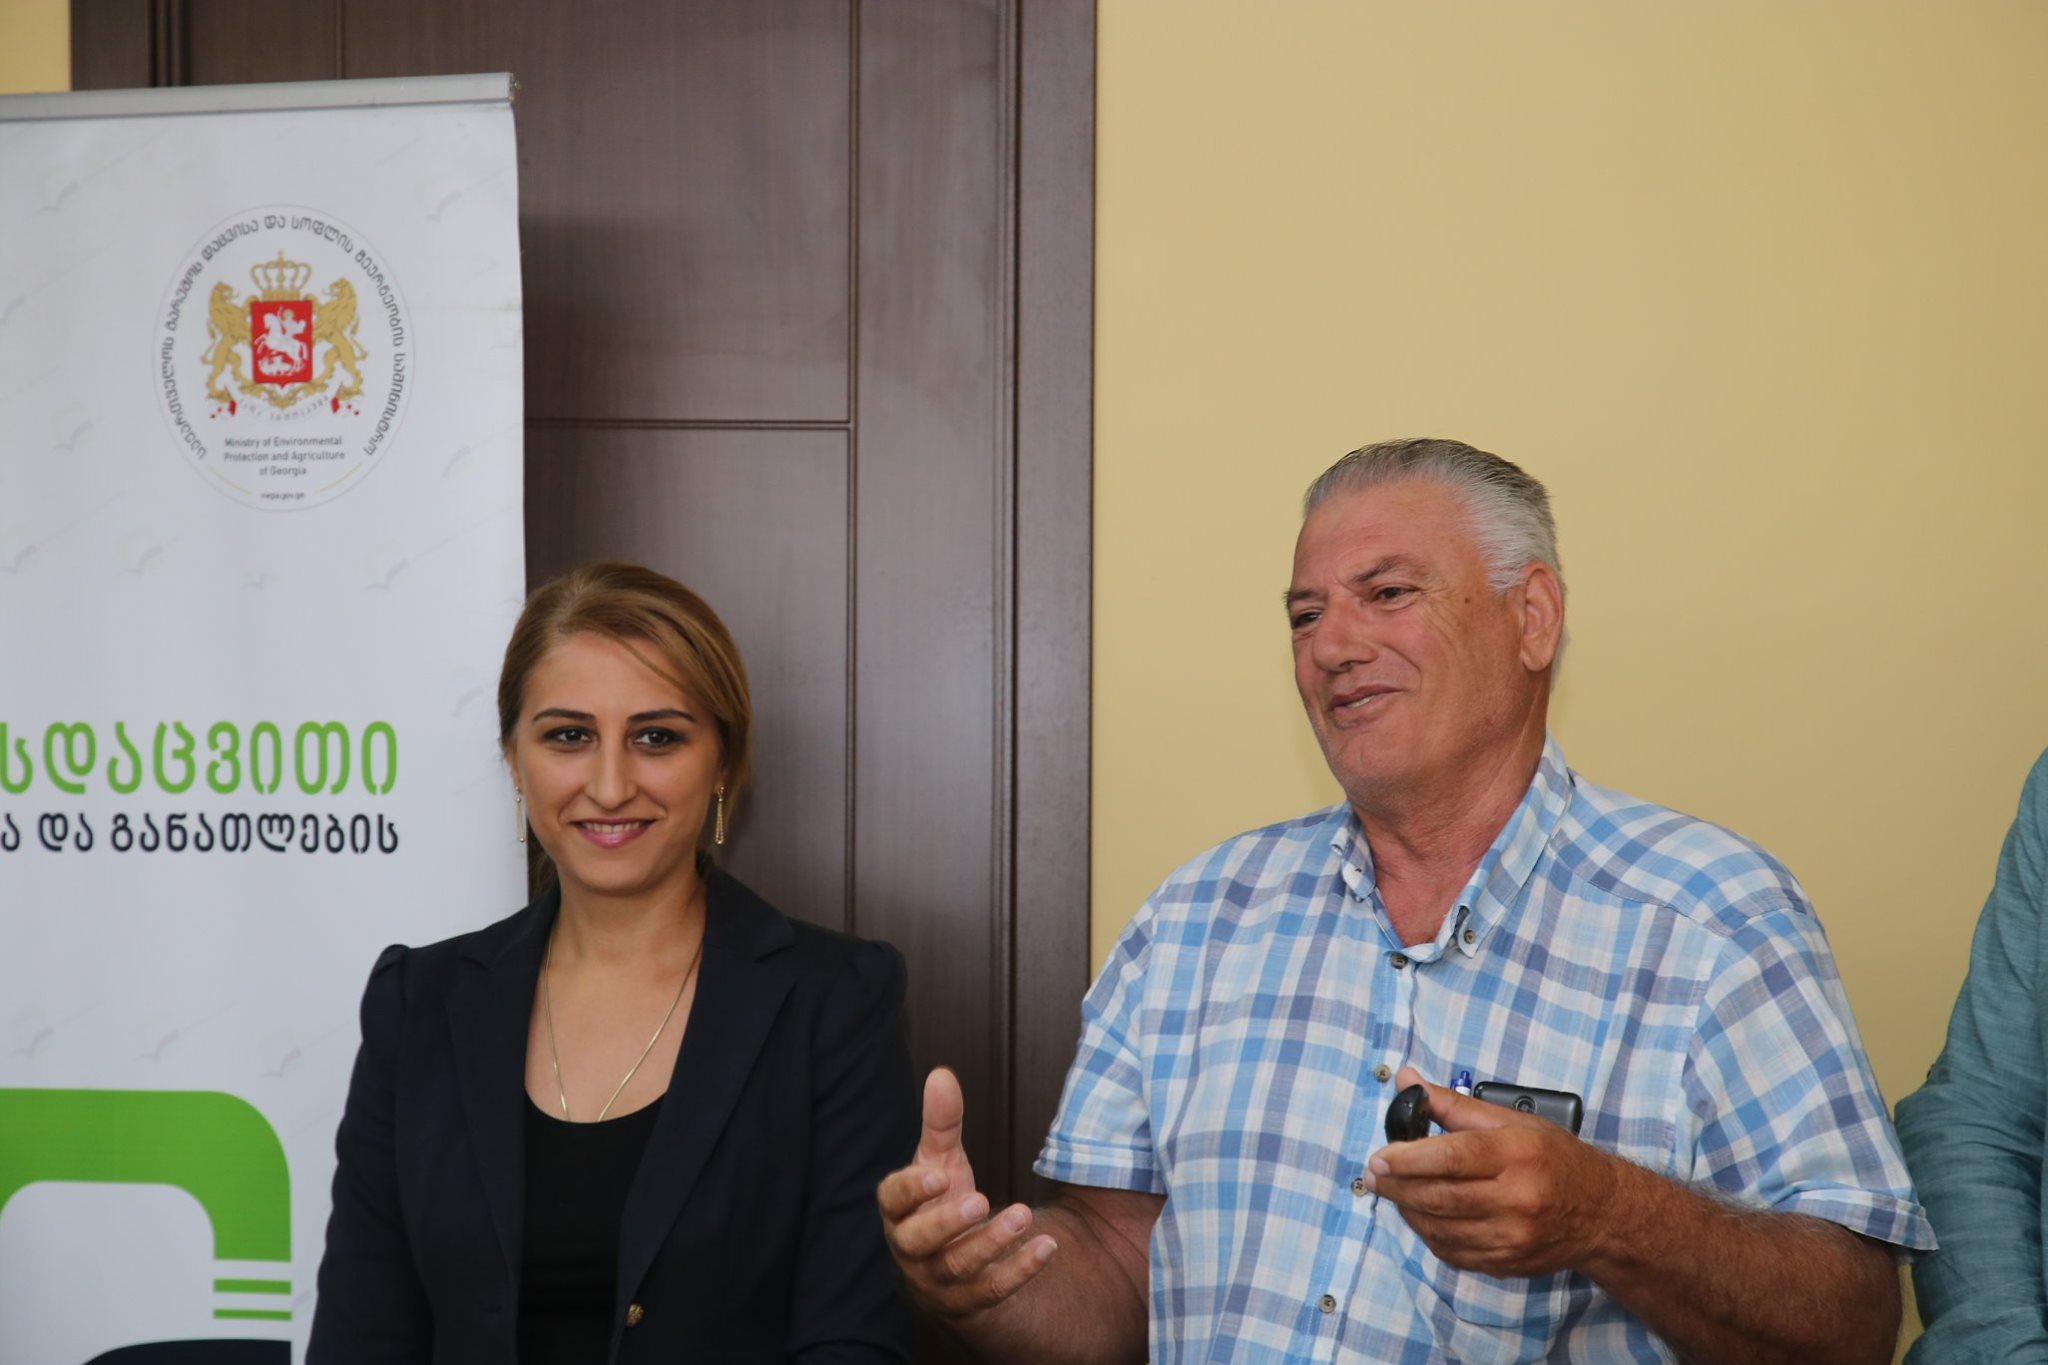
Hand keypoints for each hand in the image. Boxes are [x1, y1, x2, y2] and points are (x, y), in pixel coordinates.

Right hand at [876, 1067, 1057, 1317]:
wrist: (951, 1261)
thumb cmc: (940, 1201)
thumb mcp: (939, 1160)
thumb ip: (941, 1123)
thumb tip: (942, 1075)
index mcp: (899, 1212)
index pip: (894, 1201)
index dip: (912, 1189)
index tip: (938, 1174)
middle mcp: (912, 1250)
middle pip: (920, 1242)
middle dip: (948, 1223)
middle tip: (978, 1200)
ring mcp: (939, 1280)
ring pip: (959, 1268)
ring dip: (992, 1242)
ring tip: (1022, 1215)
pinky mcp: (970, 1301)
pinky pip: (994, 1290)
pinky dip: (1022, 1269)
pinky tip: (1047, 1245)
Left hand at [1364, 1066, 1620, 1278]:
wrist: (1602, 1213)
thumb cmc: (1555, 1159)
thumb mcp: (1511, 1120)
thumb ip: (1452, 1104)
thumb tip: (1406, 1081)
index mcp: (1517, 1155)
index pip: (1452, 1157)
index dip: (1408, 1159)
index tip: (1379, 1158)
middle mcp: (1516, 1199)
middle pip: (1439, 1196)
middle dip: (1397, 1186)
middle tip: (1374, 1175)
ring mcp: (1511, 1237)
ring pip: (1439, 1228)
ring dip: (1407, 1210)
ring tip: (1393, 1191)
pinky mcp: (1505, 1262)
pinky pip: (1452, 1252)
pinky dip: (1428, 1233)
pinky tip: (1420, 1215)